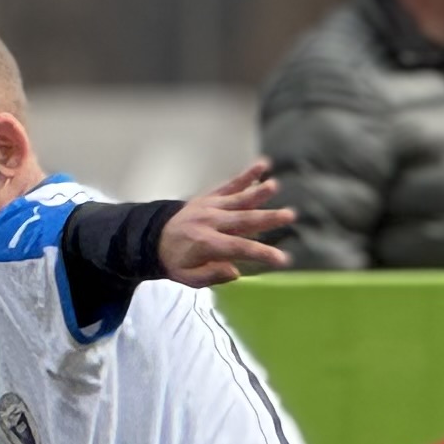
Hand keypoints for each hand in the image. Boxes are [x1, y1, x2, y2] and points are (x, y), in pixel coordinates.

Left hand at [155, 159, 294, 287]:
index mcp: (207, 243)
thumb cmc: (177, 261)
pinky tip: (262, 165)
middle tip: (289, 215)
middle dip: (268, 218)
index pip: (239, 248)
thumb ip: (211, 275)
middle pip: (244, 220)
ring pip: (238, 199)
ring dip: (258, 192)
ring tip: (275, 185)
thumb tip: (235, 271)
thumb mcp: (188, 278)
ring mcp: (211, 206)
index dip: (261, 253)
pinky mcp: (210, 196)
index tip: (282, 259)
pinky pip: (230, 185)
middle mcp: (211, 222)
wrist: (153, 238)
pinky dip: (246, 175)